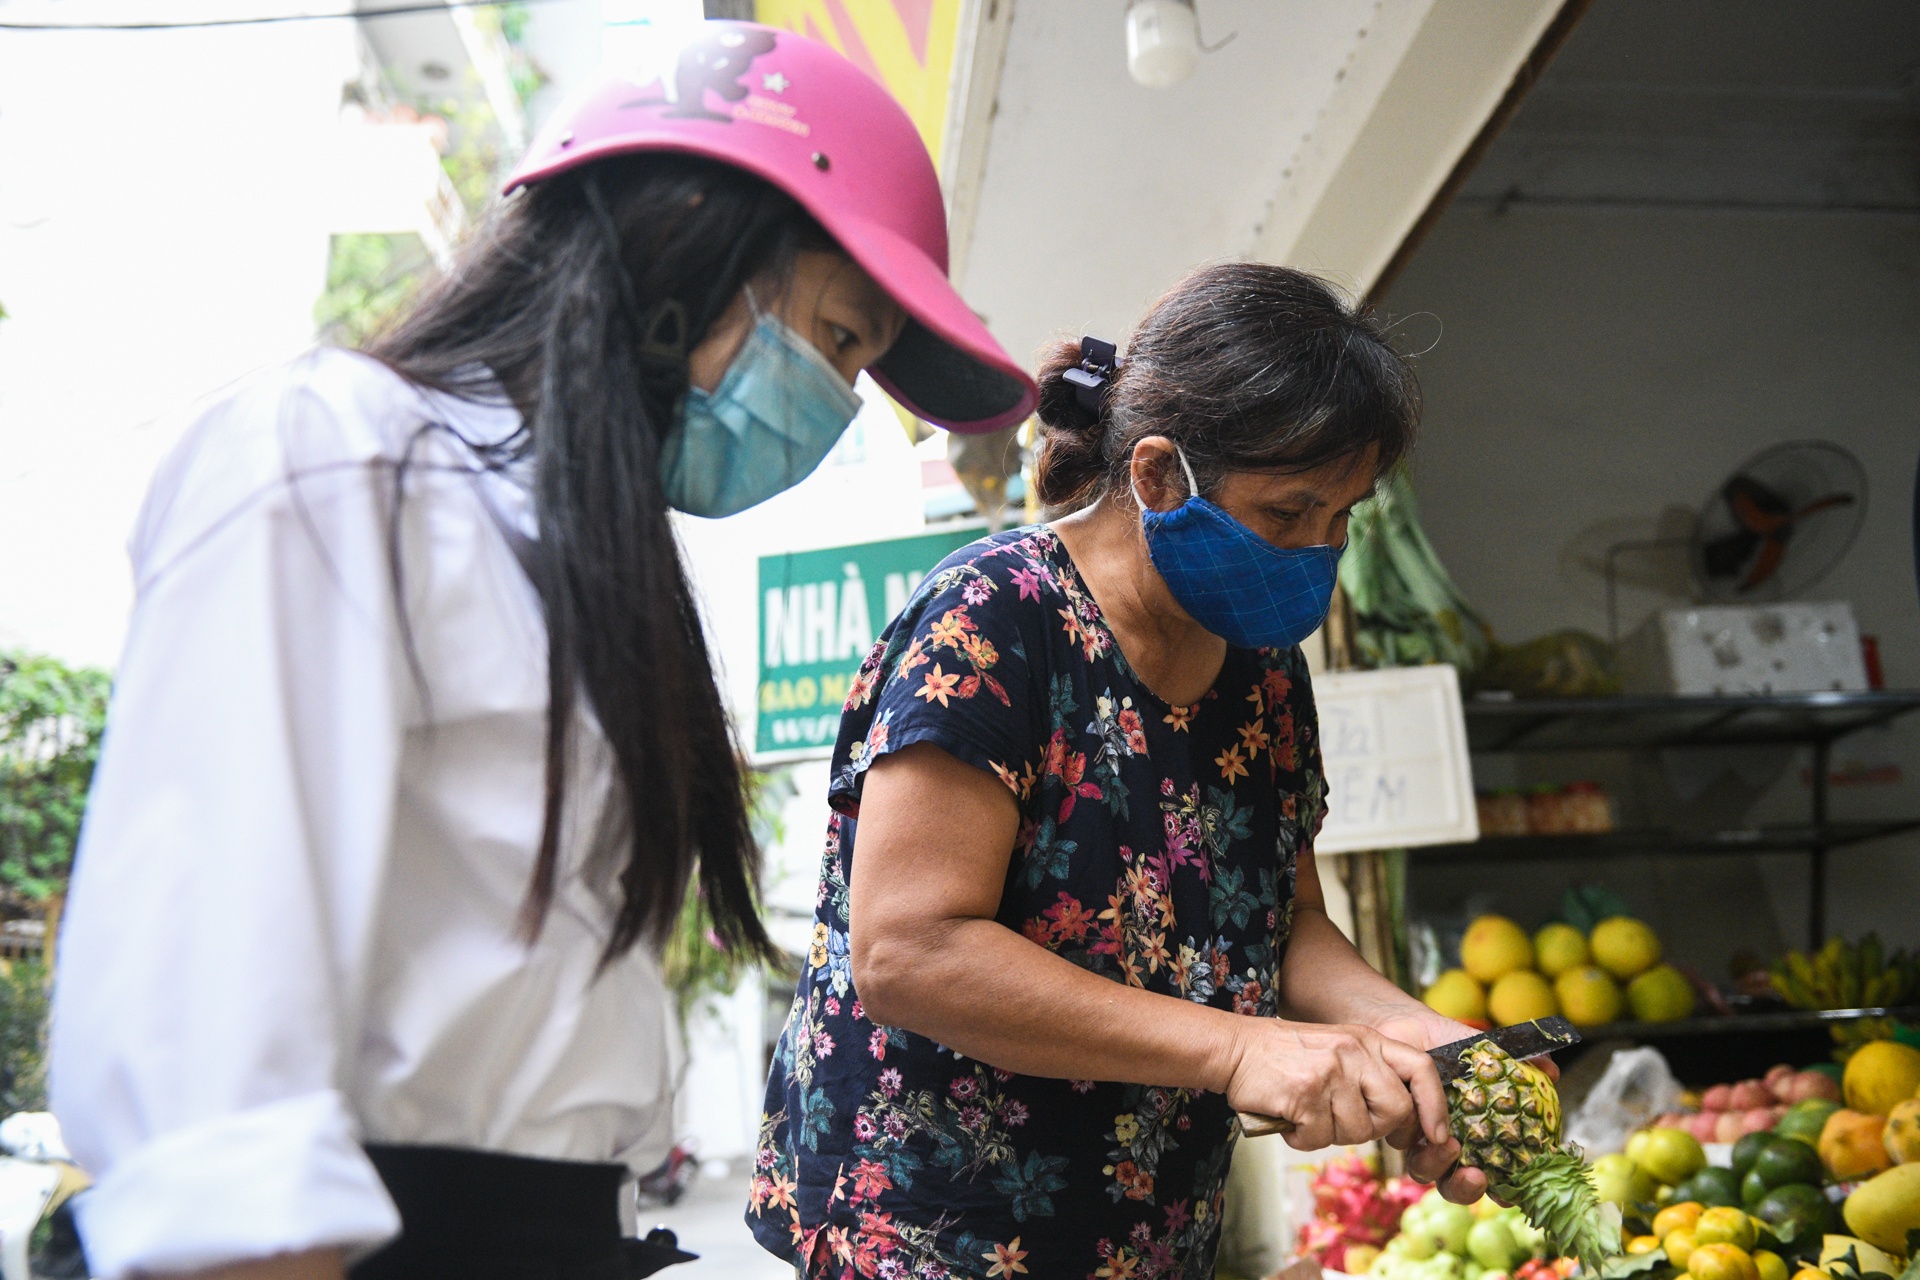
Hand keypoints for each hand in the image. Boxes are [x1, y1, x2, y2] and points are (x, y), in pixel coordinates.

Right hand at [1225, 1019, 1453, 1154]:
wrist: (1235, 1048)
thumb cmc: (1286, 1056)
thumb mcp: (1339, 1048)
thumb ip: (1371, 1073)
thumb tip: (1404, 1119)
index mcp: (1367, 1041)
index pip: (1422, 1069)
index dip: (1435, 1106)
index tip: (1436, 1135)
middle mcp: (1354, 1053)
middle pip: (1395, 1112)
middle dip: (1372, 1128)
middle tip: (1338, 1118)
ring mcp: (1331, 1072)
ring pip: (1356, 1132)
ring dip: (1329, 1133)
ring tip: (1305, 1112)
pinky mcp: (1305, 1094)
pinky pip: (1319, 1138)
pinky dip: (1301, 1137)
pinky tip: (1288, 1116)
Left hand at [1364, 1002, 1561, 1204]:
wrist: (1411, 1028)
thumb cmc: (1453, 1045)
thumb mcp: (1490, 1051)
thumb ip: (1521, 1062)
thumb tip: (1552, 1071)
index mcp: (1478, 1139)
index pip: (1493, 1177)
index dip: (1501, 1191)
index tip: (1508, 1194)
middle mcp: (1448, 1145)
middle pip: (1456, 1186)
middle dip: (1466, 1188)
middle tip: (1476, 1175)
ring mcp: (1420, 1138)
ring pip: (1425, 1169)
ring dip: (1437, 1164)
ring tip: (1447, 1142)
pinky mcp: (1394, 1125)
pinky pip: (1401, 1141)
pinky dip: (1411, 1135)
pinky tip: (1419, 1116)